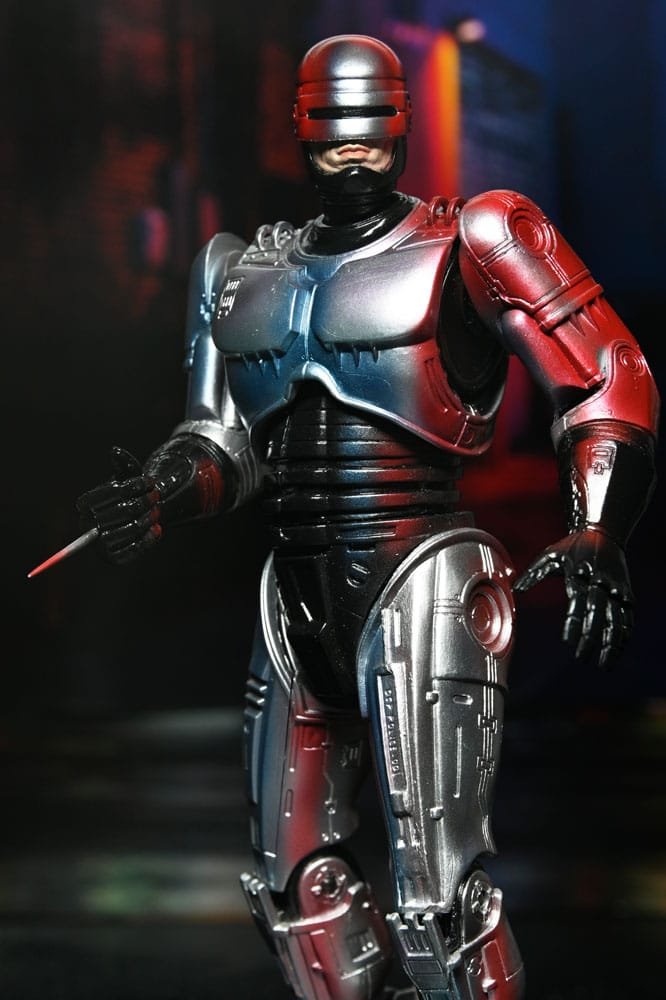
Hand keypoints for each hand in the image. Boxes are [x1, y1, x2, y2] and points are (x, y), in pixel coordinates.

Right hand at [76, 446, 161, 564]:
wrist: (133, 519)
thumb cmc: (128, 495)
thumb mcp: (126, 478)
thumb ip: (123, 465)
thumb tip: (116, 451)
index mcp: (85, 504)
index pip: (109, 493)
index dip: (132, 486)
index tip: (150, 481)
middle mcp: (87, 526)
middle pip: (121, 511)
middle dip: (143, 502)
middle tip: (157, 496)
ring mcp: (99, 544)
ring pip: (129, 530)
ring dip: (148, 519)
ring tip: (157, 511)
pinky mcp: (113, 559)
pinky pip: (133, 550)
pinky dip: (148, 540)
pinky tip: (158, 529)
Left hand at [513, 529, 633, 668]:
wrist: (604, 531)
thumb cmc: (572, 546)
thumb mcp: (550, 555)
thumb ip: (532, 574)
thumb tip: (515, 590)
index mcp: (579, 574)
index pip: (577, 603)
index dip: (573, 622)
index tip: (566, 641)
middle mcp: (600, 583)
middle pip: (598, 614)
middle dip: (591, 637)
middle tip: (582, 658)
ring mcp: (616, 589)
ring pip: (617, 620)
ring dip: (612, 644)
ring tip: (604, 665)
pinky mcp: (626, 593)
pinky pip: (628, 618)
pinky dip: (624, 636)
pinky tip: (618, 652)